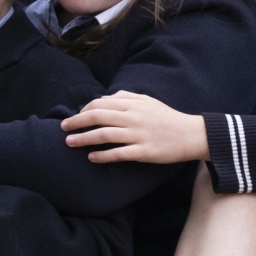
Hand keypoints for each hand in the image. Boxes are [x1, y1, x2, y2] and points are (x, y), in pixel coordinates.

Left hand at [62, 91, 210, 164]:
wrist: (191, 134)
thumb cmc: (167, 118)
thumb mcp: (147, 101)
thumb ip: (125, 97)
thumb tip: (103, 98)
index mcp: (133, 105)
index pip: (100, 104)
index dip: (83, 110)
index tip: (75, 118)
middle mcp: (133, 118)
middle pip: (98, 117)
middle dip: (76, 122)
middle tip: (63, 129)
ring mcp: (138, 135)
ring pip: (104, 135)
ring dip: (83, 139)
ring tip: (69, 143)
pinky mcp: (144, 152)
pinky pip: (119, 154)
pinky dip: (103, 156)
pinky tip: (91, 158)